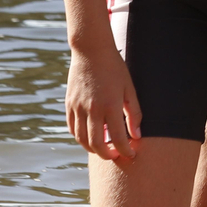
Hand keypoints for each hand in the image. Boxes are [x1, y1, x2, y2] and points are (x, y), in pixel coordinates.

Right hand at [66, 39, 140, 163]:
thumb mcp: (129, 88)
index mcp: (110, 105)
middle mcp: (92, 109)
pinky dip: (80, 137)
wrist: (91, 51)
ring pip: (81, 139)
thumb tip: (137, 136)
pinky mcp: (69, 105)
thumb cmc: (115, 68)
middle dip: (107, 155)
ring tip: (104, 148)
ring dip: (93, 149)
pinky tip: (90, 136)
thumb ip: (134, 113)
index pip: (118, 138)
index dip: (126, 150)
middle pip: (96, 144)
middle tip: (117, 155)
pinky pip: (72, 128)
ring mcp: (78, 108)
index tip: (132, 154)